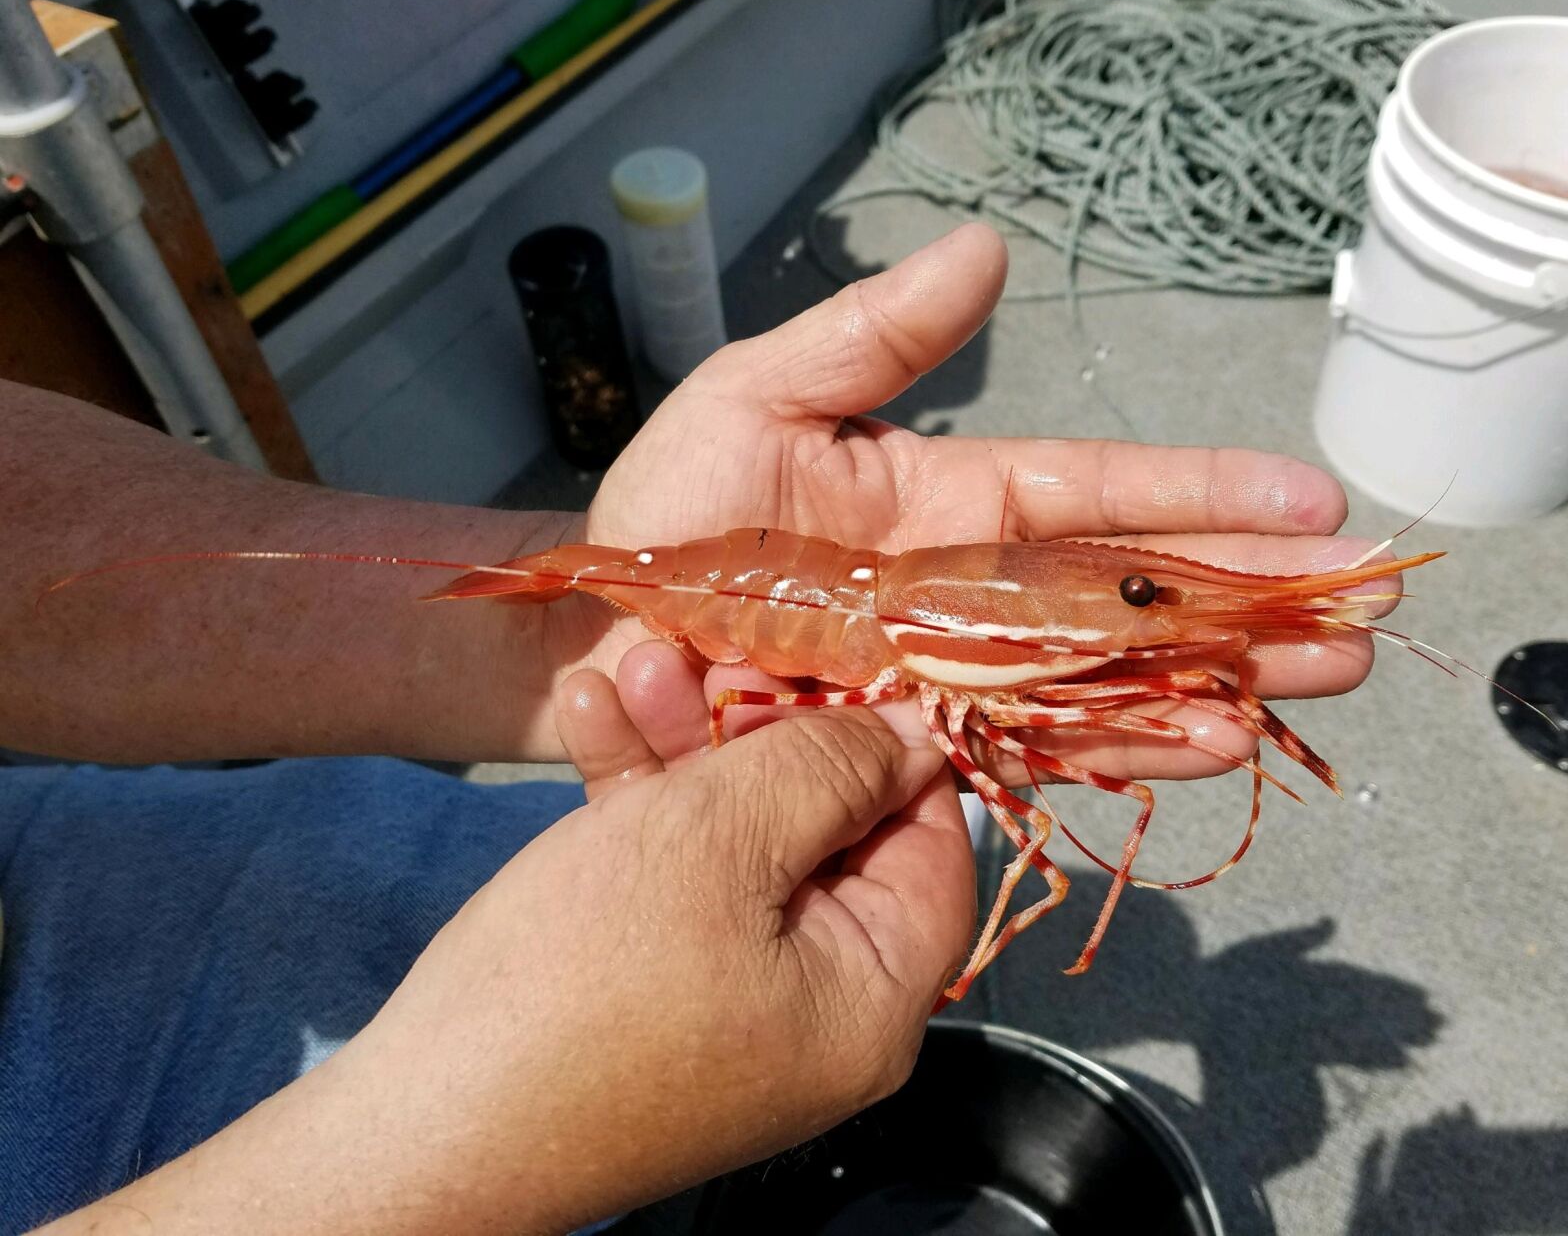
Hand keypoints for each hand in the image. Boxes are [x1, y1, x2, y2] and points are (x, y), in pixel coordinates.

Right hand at [336, 710, 969, 1233]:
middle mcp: (821, 1007)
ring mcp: (735, 1003)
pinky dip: (639, 806)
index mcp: (874, 994)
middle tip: (711, 653)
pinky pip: (674, 883)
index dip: (891, 743)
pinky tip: (589, 722)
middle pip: (825, 834)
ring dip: (685, 750)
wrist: (419, 1129)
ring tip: (630, 667)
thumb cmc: (579, 981)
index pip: (933, 842)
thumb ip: (828, 768)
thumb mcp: (718, 837)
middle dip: (758, 727)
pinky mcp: (655, 996)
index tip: (838, 659)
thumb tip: (911, 733)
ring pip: (737, 845)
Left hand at [541, 223, 1384, 782]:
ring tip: (1321, 683)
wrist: (601, 639)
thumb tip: (987, 251)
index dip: (1205, 495)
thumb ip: (874, 335)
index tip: (1311, 502)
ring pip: (1113, 676)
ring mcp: (960, 674)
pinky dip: (1127, 750)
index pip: (1102, 495)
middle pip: (1136, 594)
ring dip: (1219, 680)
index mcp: (951, 500)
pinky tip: (1213, 746)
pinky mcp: (932, 744)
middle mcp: (975, 590)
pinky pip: (1043, 749)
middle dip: (1250, 601)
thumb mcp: (761, 396)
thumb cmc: (667, 517)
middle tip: (1368, 613)